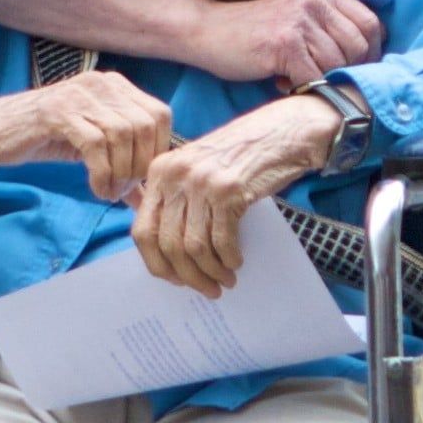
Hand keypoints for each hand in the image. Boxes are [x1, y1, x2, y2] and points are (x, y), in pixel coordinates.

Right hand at [0, 72, 171, 201]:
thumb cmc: (47, 137)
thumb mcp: (92, 147)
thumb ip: (122, 165)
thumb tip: (149, 197)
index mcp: (115, 85)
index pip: (160, 115)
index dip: (157, 151)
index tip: (143, 178)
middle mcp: (101, 83)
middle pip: (145, 126)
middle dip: (140, 166)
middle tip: (124, 191)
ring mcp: (79, 94)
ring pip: (122, 135)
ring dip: (121, 173)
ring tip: (109, 192)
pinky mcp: (58, 112)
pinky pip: (96, 145)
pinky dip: (103, 173)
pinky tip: (97, 188)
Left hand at [130, 96, 337, 294]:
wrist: (280, 133)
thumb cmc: (239, 157)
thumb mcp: (195, 169)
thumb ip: (174, 199)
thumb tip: (165, 252)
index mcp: (159, 172)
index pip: (142, 230)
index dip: (157, 263)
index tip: (175, 279)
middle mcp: (174, 175)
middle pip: (167, 244)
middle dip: (186, 276)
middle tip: (206, 289)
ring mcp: (201, 182)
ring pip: (193, 247)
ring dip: (209, 272)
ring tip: (224, 281)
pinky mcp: (228, 190)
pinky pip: (221, 239)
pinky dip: (228, 258)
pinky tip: (236, 262)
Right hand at [185, 0, 382, 87]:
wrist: (208, 30)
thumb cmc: (255, 32)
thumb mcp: (299, 17)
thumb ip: (330, 28)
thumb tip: (370, 60)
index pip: (372, 23)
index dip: (372, 53)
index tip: (357, 70)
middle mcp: (315, 0)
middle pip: (360, 46)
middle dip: (349, 72)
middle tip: (326, 82)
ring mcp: (299, 20)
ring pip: (338, 65)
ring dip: (322, 81)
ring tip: (298, 80)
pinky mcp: (284, 43)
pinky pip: (314, 78)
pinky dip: (304, 89)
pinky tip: (284, 83)